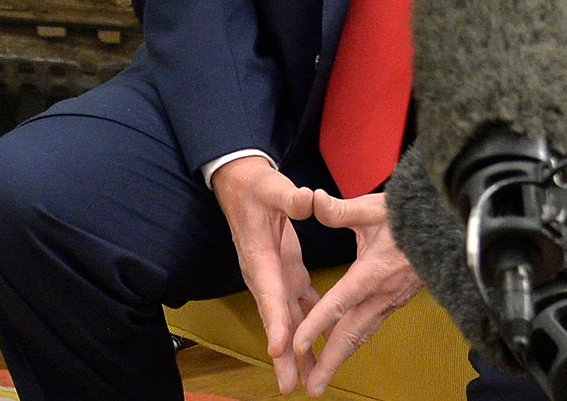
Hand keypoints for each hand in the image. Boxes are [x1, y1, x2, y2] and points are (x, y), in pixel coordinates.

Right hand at [212, 157, 320, 393]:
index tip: (277, 349)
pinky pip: (300, 306)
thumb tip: (308, 199)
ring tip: (307, 380)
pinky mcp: (287, 273)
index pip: (268, 293)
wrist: (242, 185)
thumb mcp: (272, 186)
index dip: (273, 322)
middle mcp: (265, 274)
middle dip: (283, 354)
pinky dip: (310, 328)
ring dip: (296, 350)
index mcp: (260, 257)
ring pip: (287, 320)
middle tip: (290, 385)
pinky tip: (324, 346)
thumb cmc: (256, 186)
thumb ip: (290, 197)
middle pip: (275, 319)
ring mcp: (276, 276)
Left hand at [289, 189, 421, 395]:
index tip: (297, 344)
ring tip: (322, 379)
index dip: (316, 325)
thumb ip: (340, 210)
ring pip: (362, 335)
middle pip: (351, 334)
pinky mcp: (396, 301)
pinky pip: (371, 327)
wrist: (446, 225)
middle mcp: (382, 294)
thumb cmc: (408, 215)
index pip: (338, 304)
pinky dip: (354, 343)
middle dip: (330, 362)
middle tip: (312, 388)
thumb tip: (312, 200)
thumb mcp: (373, 207)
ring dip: (341, 358)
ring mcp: (391, 301)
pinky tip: (342, 350)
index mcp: (372, 272)